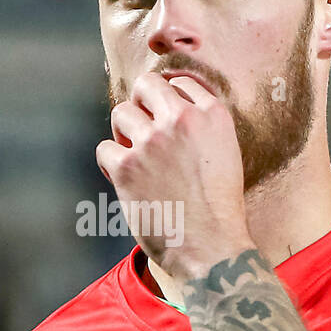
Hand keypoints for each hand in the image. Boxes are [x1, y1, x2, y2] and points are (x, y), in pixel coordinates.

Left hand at [95, 71, 253, 278]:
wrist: (212, 248)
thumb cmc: (219, 209)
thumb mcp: (226, 156)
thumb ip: (203, 128)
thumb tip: (171, 112)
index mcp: (213, 116)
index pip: (180, 83)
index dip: (168, 99)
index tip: (166, 119)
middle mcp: (182, 120)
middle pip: (146, 85)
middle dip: (140, 102)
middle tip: (142, 126)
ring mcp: (152, 141)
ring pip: (120, 112)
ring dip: (123, 132)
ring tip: (134, 155)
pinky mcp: (127, 166)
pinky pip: (104, 149)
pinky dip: (111, 164)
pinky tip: (125, 180)